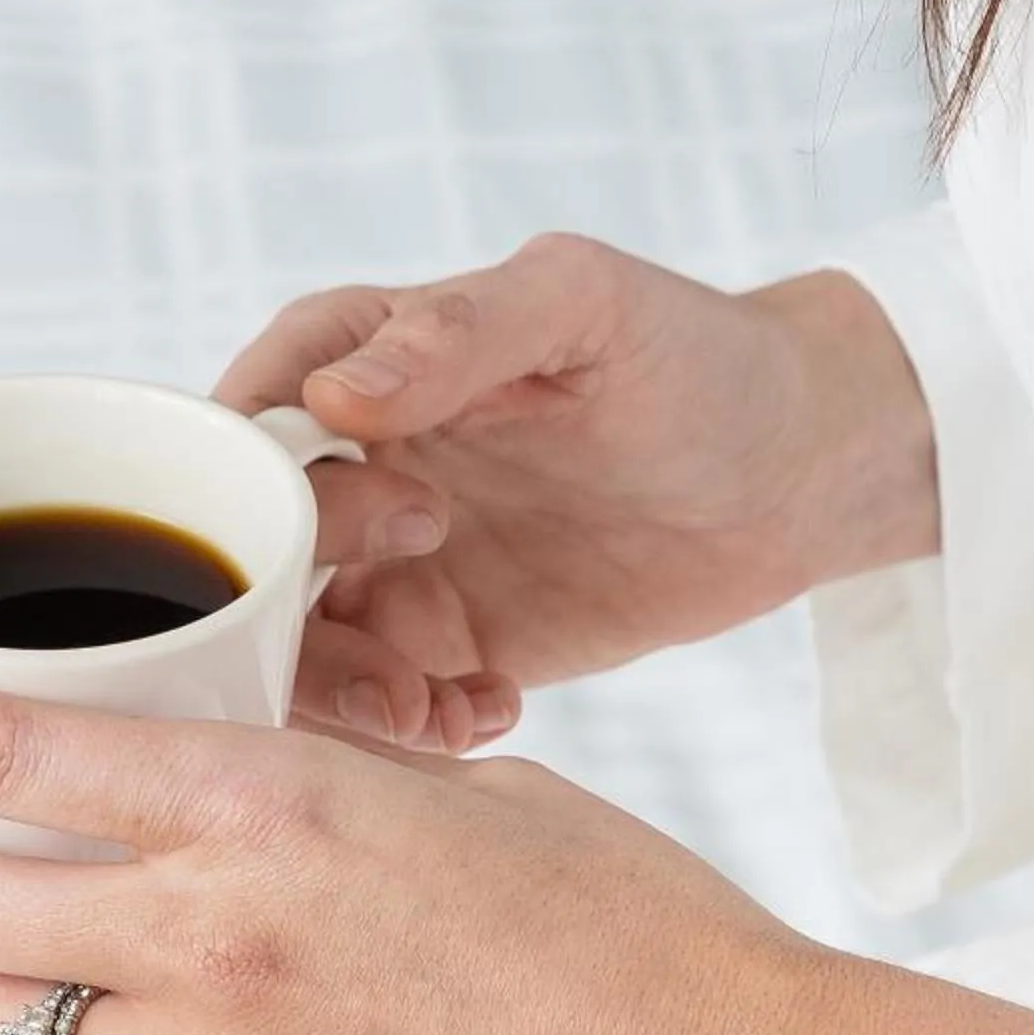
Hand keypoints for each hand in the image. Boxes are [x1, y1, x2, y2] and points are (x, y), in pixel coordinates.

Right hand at [217, 234, 938, 750]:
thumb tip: (331, 399)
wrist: (802, 470)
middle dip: (283, 618)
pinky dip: (414, 729)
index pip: (234, 424)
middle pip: (243, 555)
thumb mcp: (582, 305)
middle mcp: (354, 464)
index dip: (231, 495)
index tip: (285, 548)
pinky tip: (490, 711)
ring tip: (427, 712)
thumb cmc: (693, 352)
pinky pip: (383, 705)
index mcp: (358, 359)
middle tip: (392, 642)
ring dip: (341, 695)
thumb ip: (455, 335)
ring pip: (295, 645)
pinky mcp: (452, 643)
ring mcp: (396, 562)